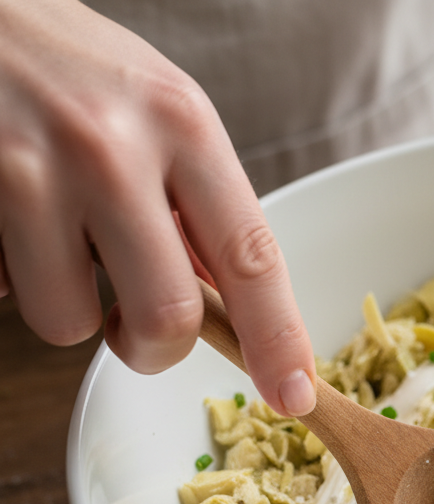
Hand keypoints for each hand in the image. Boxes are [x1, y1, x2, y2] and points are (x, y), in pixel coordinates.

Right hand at [0, 0, 315, 415]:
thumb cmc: (74, 68)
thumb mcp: (162, 110)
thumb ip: (201, 202)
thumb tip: (232, 304)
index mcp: (185, 126)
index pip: (251, 257)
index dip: (278, 339)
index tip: (294, 394)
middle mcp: (115, 147)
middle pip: (164, 314)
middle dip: (154, 347)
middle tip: (137, 329)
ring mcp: (34, 170)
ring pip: (70, 322)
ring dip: (69, 308)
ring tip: (56, 244)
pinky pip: (4, 295)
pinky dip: (12, 279)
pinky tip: (9, 221)